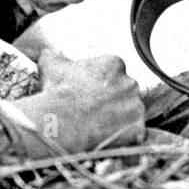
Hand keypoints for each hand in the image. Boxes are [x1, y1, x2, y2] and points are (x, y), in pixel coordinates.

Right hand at [10, 49, 144, 151]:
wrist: (62, 120)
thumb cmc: (57, 91)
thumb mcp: (50, 65)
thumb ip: (54, 55)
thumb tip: (51, 52)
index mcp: (113, 64)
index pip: (112, 72)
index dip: (98, 83)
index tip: (86, 92)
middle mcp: (131, 83)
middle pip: (124, 91)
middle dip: (111, 99)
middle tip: (91, 109)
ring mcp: (136, 107)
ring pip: (130, 112)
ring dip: (118, 118)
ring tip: (96, 125)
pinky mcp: (138, 129)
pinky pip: (134, 133)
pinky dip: (123, 136)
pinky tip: (104, 137)